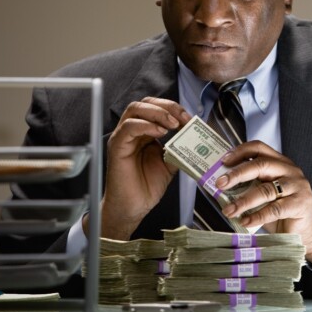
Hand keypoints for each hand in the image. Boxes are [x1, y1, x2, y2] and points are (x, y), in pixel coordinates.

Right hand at [84, 97, 191, 240]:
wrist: (133, 207)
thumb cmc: (146, 187)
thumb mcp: (170, 164)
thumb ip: (179, 149)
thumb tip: (195, 138)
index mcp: (145, 133)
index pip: (157, 108)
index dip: (174, 109)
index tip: (190, 119)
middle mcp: (132, 131)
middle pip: (146, 103)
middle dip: (167, 106)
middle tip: (183, 118)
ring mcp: (123, 137)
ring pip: (135, 110)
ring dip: (157, 113)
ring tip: (173, 124)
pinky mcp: (117, 146)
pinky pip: (128, 127)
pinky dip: (145, 125)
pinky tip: (160, 132)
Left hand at [215, 140, 311, 266]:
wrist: (307, 233)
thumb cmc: (282, 212)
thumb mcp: (264, 196)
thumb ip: (249, 187)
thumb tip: (221, 187)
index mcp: (279, 163)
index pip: (259, 148)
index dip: (240, 152)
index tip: (223, 161)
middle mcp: (290, 170)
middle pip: (261, 165)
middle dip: (237, 174)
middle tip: (220, 184)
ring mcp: (297, 186)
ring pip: (266, 189)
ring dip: (243, 201)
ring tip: (229, 211)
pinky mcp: (301, 204)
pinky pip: (275, 209)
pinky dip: (257, 216)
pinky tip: (245, 222)